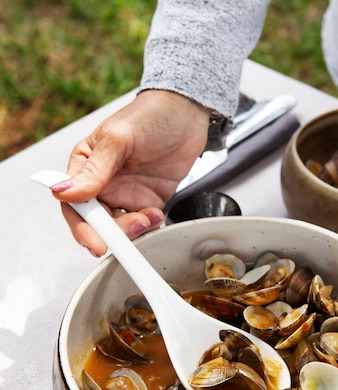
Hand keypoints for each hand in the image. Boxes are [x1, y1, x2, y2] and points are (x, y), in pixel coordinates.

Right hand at [51, 90, 210, 255]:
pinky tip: (158, 215)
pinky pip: (144, 224)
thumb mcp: (118, 139)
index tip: (96, 243)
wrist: (187, 113)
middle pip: (98, 223)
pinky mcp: (148, 200)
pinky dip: (150, 226)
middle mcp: (103, 184)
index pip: (75, 205)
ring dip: (134, 230)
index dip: (83, 228)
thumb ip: (94, 170)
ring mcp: (127, 194)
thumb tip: (64, 192)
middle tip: (133, 227)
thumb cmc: (149, 115)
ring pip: (121, 227)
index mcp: (85, 166)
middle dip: (113, 233)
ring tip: (149, 217)